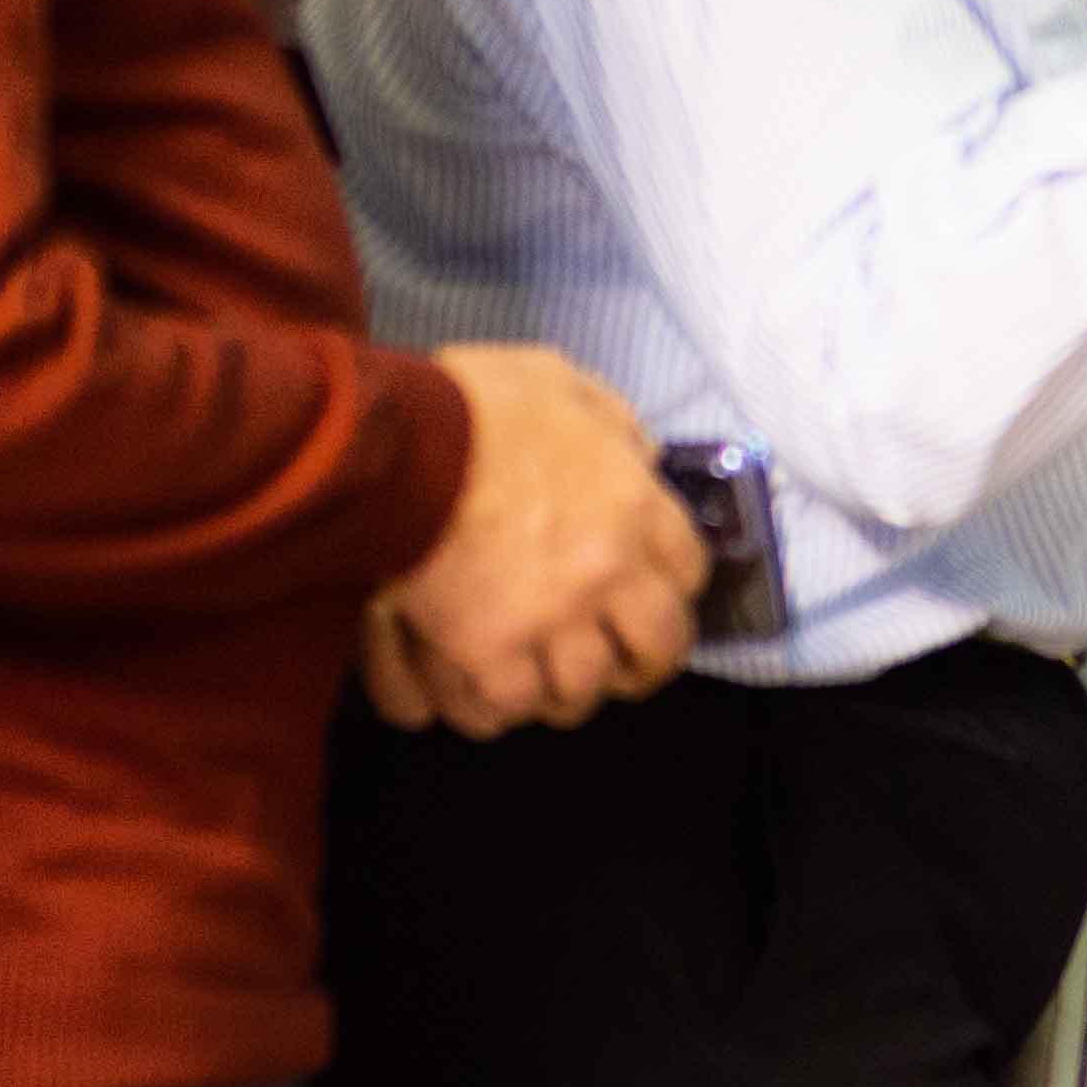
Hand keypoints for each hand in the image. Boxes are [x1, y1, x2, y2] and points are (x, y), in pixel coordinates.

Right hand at [375, 342, 703, 736]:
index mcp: (633, 504)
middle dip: (643, 664)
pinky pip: (511, 705)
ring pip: (585, 688)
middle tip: (624, 667)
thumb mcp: (560, 382)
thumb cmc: (471, 403)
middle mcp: (607, 571)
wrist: (398, 447)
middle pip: (658, 646)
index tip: (655, 598)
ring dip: (569, 690)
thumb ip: (609, 420)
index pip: (689, 570)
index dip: (673, 591)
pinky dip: (503, 705)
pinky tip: (491, 691)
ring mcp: (552, 618)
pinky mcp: (489, 653)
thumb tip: (638, 452)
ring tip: (550, 686)